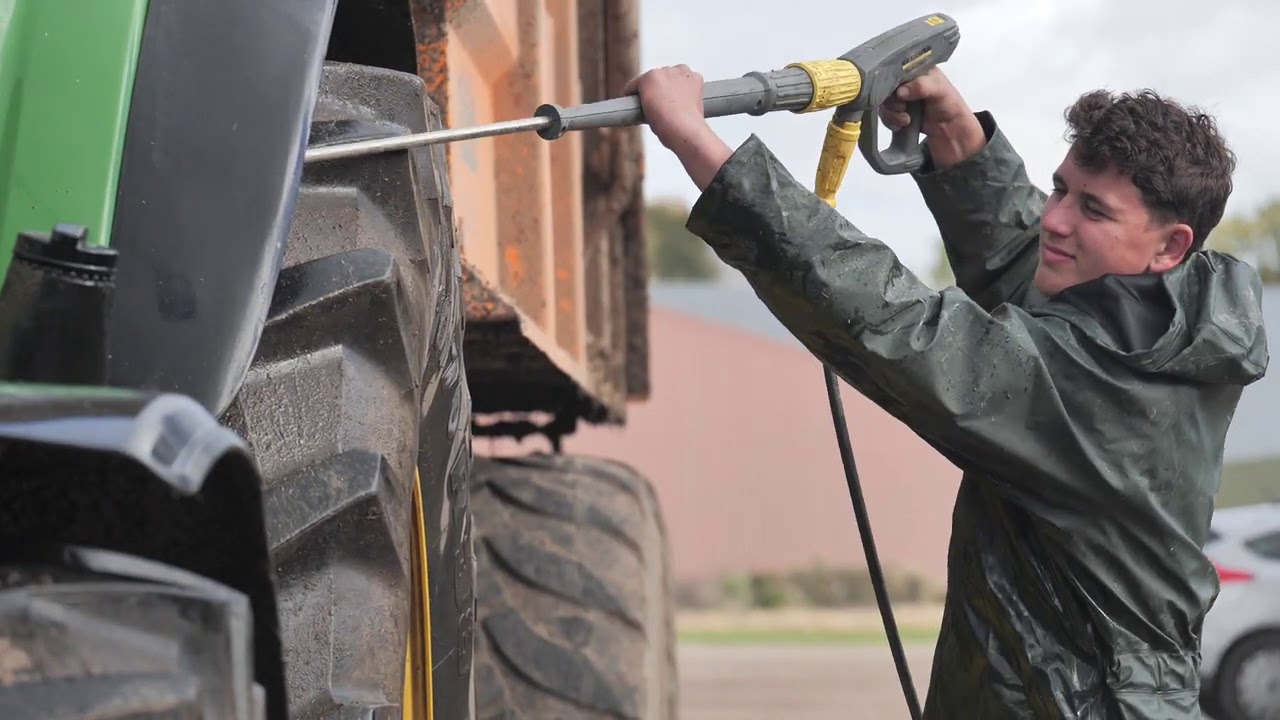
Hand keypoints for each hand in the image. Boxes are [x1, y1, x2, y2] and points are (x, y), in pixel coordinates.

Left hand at [621, 65, 733, 190]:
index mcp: (694, 78)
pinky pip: (634, 85)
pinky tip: (628, 103)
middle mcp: (681, 70)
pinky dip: (629, 93)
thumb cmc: (690, 130)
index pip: (677, 81)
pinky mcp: (650, 78)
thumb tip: (669, 114)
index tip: (665, 106)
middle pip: (662, 78)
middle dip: (658, 90)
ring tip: (643, 110)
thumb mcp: (691, 113)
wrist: (686, 130)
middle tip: (653, 109)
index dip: (669, 95)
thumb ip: (682, 105)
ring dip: (645, 92)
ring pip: (649, 81)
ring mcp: (664, 72)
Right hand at [877, 67, 984, 168]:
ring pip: (883, 102)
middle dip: (892, 101)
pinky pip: (884, 114)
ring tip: (906, 119)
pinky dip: (890, 121)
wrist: (949, 128)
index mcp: (915, 68)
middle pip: (885, 87)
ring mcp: (899, 96)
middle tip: (903, 107)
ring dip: (892, 114)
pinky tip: (902, 124)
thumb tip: (900, 92)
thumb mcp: (939, 89)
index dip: (893, 80)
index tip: (899, 92)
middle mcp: (905, 81)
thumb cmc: (948, 103)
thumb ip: (921, 86)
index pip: (896, 68)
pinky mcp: (895, 111)